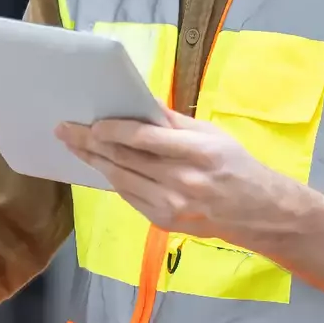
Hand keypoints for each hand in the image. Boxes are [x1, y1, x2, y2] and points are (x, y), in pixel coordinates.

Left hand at [54, 111, 305, 247]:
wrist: (259, 214)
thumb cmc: (236, 166)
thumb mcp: (212, 135)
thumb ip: (173, 121)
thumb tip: (139, 100)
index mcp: (198, 153)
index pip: (144, 139)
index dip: (112, 130)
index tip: (90, 122)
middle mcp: (182, 181)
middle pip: (125, 159)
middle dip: (90, 143)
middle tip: (65, 129)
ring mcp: (171, 205)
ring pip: (121, 179)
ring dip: (93, 161)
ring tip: (73, 145)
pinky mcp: (163, 221)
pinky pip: (129, 196)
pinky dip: (112, 179)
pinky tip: (98, 165)